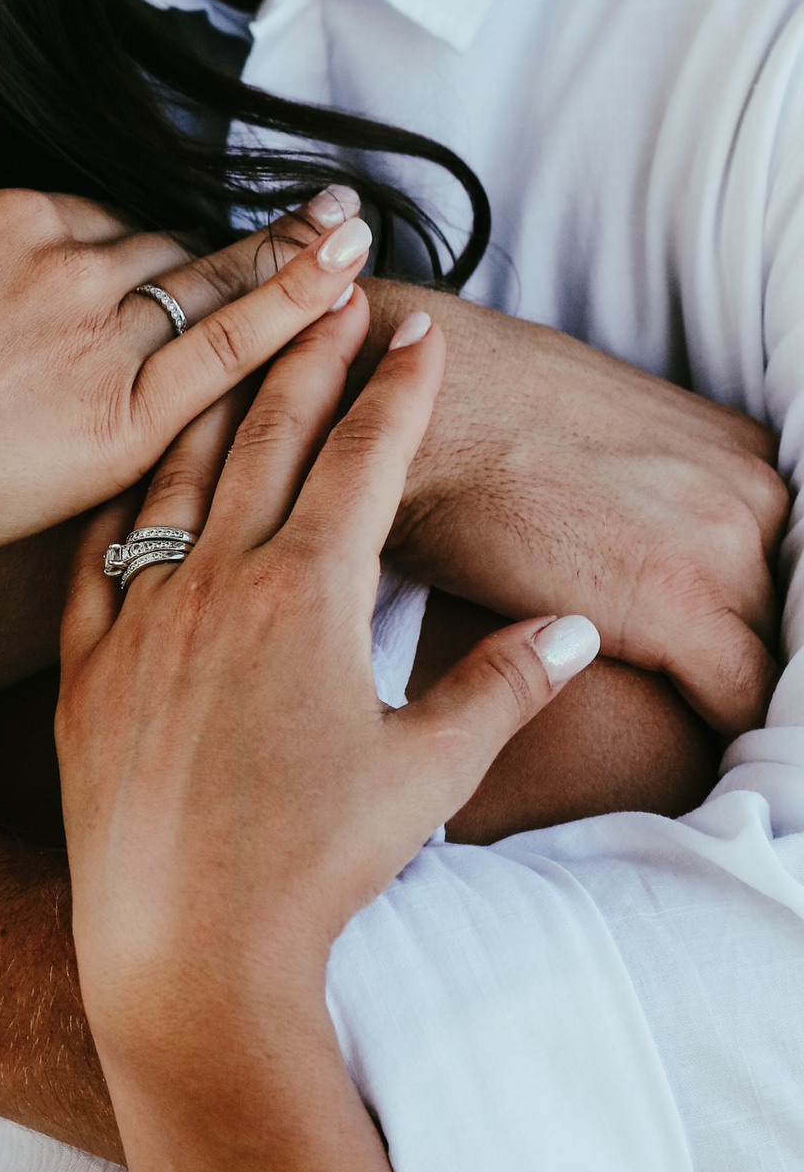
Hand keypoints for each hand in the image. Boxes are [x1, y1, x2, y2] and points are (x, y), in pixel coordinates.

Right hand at [0, 66, 381, 589]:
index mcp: (6, 217)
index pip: (97, 215)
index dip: (124, 240)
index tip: (160, 251)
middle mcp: (65, 268)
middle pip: (164, 249)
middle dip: (226, 243)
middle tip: (318, 222)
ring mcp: (99, 344)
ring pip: (211, 287)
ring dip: (292, 254)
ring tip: (353, 231)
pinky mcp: (121, 423)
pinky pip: (226, 354)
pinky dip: (292, 312)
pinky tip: (343, 283)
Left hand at [56, 306, 598, 1067]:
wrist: (187, 946)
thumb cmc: (316, 865)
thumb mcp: (430, 772)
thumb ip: (499, 686)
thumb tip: (565, 626)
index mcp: (308, 593)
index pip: (363, 455)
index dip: (396, 386)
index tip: (418, 328)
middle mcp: (216, 581)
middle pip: (267, 436)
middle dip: (307, 355)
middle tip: (332, 292)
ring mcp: (139, 617)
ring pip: (175, 476)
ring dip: (211, 402)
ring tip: (232, 345)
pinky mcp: (81, 666)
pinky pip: (96, 553)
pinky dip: (122, 497)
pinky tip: (131, 471)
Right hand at [379, 295, 784, 733]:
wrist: (405, 411)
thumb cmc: (468, 417)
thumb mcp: (589, 436)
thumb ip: (638, 488)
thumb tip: (619, 534)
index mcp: (739, 456)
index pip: (776, 572)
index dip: (738, 621)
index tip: (697, 659)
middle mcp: (752, 494)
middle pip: (772, 616)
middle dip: (738, 658)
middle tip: (679, 700)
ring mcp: (725, 547)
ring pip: (764, 661)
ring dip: (724, 696)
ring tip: (674, 738)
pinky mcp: (680, 607)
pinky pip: (741, 700)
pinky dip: (721, 735)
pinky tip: (686, 760)